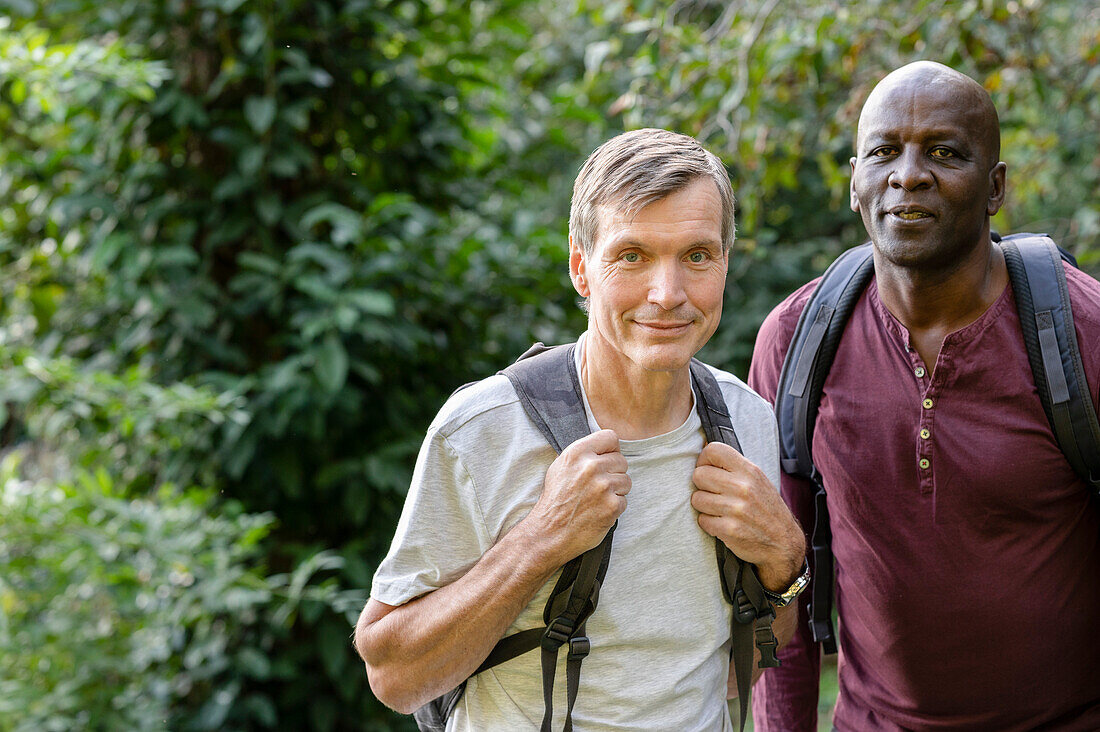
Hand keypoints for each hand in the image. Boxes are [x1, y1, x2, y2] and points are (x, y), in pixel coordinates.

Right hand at [524, 429, 629, 564]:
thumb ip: (583, 454)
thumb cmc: (554, 501)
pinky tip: (598, 511)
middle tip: (597, 486)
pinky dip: (614, 507)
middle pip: (621, 460)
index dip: (610, 449)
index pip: (610, 437)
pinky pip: (624, 500)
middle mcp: (591, 467)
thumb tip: (605, 448)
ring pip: (626, 481)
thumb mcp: (560, 467)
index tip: (605, 459)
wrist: (548, 533)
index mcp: (577, 453)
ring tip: (597, 499)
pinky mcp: (612, 506)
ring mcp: (603, 487)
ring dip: (616, 490)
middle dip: (613, 473)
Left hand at [691, 441, 804, 591]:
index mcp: (750, 471)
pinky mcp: (729, 529)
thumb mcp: (757, 480)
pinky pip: (702, 520)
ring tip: (719, 509)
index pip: (714, 450)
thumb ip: (734, 467)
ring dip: (704, 506)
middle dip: (701, 485)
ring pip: (697, 499)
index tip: (707, 469)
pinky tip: (722, 523)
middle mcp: (743, 487)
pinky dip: (709, 523)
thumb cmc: (766, 509)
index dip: (704, 459)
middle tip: (713, 493)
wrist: (783, 542)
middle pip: (699, 475)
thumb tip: (704, 447)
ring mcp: (736, 509)